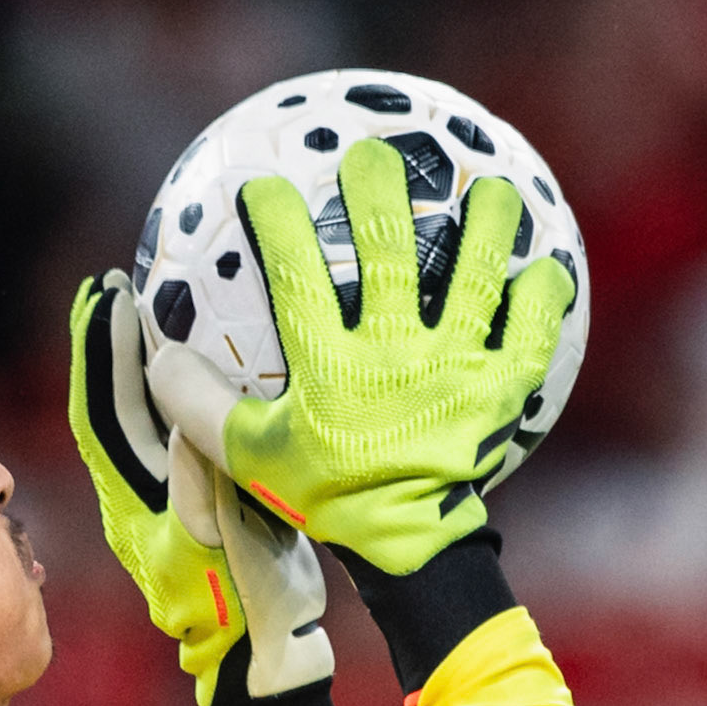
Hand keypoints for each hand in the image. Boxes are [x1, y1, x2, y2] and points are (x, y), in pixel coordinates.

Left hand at [68, 271, 332, 705]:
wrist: (264, 662)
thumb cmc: (239, 606)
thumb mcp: (216, 537)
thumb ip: (198, 474)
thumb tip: (182, 407)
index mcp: (134, 504)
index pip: (101, 412)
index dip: (99, 351)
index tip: (103, 294)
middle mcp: (143, 498)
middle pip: (115, 407)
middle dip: (113, 345)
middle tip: (119, 283)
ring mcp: (172, 505)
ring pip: (146, 420)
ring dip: (144, 365)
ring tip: (153, 309)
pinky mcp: (206, 509)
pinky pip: (184, 436)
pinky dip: (185, 395)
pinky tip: (205, 366)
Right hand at [147, 137, 574, 577]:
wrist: (408, 549)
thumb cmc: (328, 500)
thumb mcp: (252, 462)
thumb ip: (202, 411)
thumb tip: (159, 360)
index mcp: (330, 366)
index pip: (295, 275)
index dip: (277, 222)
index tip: (264, 187)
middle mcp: (393, 352)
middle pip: (385, 248)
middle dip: (376, 190)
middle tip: (374, 156)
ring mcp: (453, 368)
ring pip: (473, 275)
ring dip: (482, 224)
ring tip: (489, 190)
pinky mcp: (499, 392)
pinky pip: (529, 335)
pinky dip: (540, 300)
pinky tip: (547, 269)